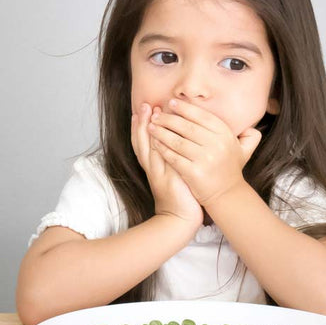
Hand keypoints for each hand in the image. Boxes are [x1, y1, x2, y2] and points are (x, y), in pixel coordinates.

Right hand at [131, 102, 202, 224]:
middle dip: (142, 122)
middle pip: (142, 141)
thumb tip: (183, 143)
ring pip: (146, 146)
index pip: (147, 142)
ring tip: (145, 112)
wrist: (180, 220)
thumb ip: (177, 159)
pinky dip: (153, 145)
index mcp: (156, 166)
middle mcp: (153, 167)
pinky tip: (153, 133)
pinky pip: (156, 158)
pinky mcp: (164, 178)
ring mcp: (157, 172)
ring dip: (144, 129)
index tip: (147, 108)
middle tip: (143, 104)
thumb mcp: (178, 174)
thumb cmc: (183, 197)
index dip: (144, 126)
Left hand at [147, 98, 262, 206]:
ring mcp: (205, 159)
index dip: (185, 108)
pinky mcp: (193, 172)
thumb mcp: (243, 149)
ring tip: (151, 126)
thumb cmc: (231, 168)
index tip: (172, 103)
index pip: (201, 116)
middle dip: (168, 119)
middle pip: (186, 126)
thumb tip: (250, 121)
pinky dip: (161, 148)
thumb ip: (248, 134)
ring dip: (161, 132)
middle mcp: (216, 145)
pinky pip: (173, 156)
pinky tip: (153, 143)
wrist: (226, 195)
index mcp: (225, 135)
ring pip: (177, 140)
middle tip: (156, 114)